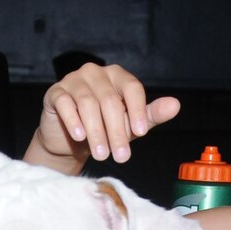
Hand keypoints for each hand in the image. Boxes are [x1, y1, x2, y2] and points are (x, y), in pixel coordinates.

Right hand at [32, 63, 181, 170]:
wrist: (70, 140)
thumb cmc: (104, 128)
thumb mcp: (130, 124)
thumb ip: (150, 115)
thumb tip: (175, 105)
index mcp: (117, 75)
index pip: (131, 87)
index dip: (137, 110)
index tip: (141, 133)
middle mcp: (95, 73)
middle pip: (110, 100)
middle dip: (116, 131)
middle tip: (121, 157)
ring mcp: (74, 80)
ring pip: (88, 104)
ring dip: (96, 132)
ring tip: (101, 155)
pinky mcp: (55, 93)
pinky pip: (65, 104)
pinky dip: (73, 121)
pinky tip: (80, 137)